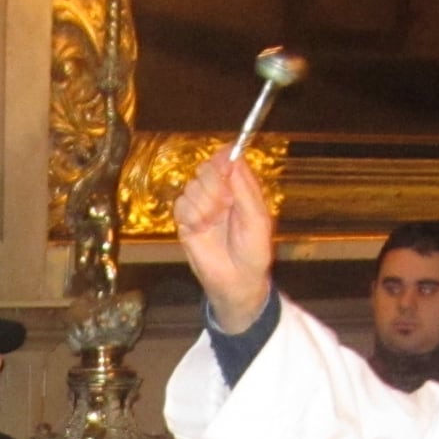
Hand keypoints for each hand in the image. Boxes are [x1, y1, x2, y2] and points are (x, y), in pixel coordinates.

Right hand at [173, 155, 275, 333]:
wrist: (237, 281)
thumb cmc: (253, 252)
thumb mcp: (258, 219)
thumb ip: (246, 188)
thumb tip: (234, 158)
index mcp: (239, 188)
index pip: (227, 159)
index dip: (224, 157)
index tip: (226, 166)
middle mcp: (219, 193)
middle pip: (206, 168)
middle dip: (214, 184)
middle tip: (226, 204)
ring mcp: (201, 206)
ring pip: (192, 186)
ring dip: (205, 204)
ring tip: (215, 222)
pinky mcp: (185, 221)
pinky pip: (180, 205)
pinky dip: (192, 216)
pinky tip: (202, 228)